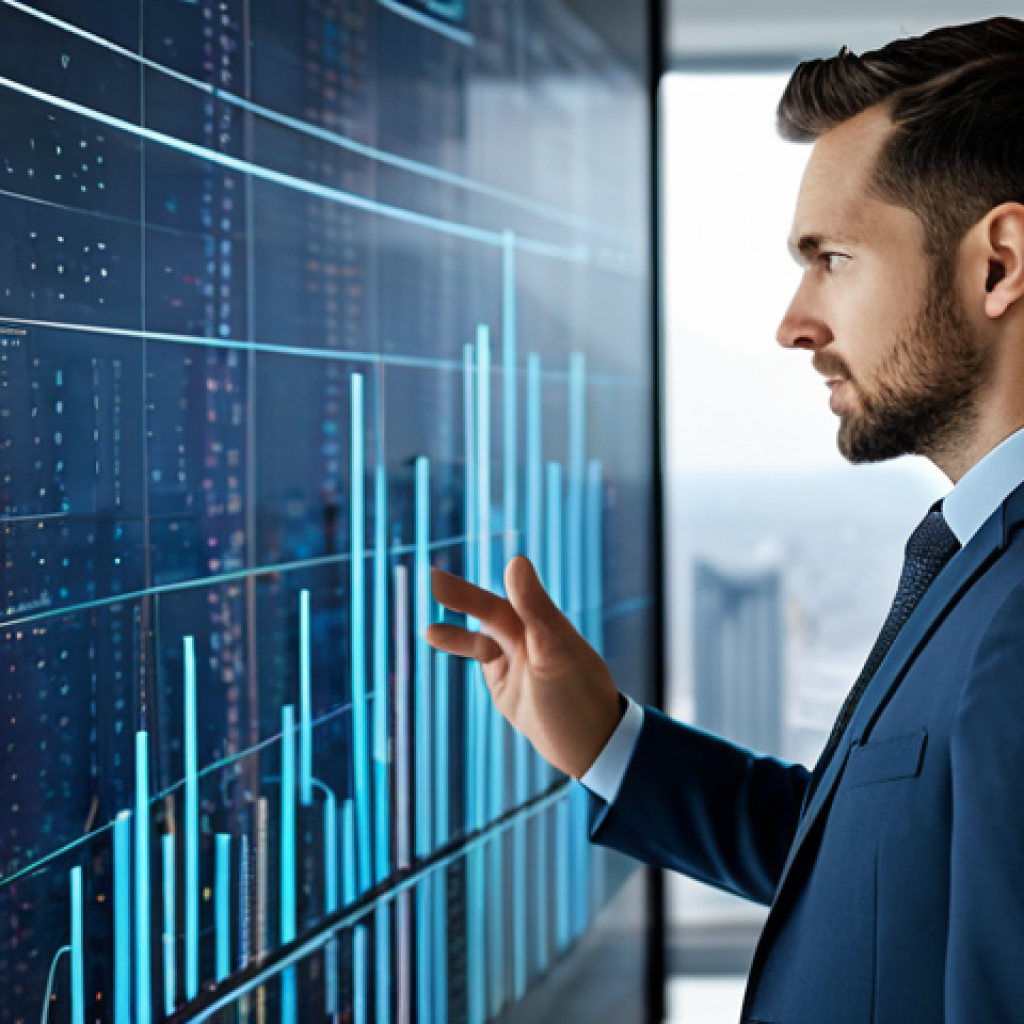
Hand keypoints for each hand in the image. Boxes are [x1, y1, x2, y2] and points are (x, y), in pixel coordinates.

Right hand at [425, 554, 623, 779]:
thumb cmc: (579, 695)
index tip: (448, 576)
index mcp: (545, 625)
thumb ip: (534, 607)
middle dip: (461, 598)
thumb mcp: (554, 650)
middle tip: (432, 580)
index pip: (506, 598)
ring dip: (456, 633)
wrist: (591, 747)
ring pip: (481, 636)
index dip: (475, 591)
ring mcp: (516, 660)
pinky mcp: (505, 683)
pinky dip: (460, 646)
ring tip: (427, 631)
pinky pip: (480, 657)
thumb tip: (515, 561)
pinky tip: (435, 636)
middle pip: (489, 612)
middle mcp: (530, 637)